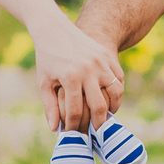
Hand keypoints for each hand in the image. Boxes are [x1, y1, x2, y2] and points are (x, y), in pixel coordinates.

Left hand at [31, 13, 123, 132]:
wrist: (55, 30)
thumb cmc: (47, 59)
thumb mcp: (44, 82)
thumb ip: (50, 107)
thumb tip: (55, 130)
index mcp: (70, 77)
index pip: (76, 111)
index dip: (74, 126)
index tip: (73, 133)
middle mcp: (88, 70)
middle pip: (98, 106)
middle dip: (97, 124)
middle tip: (94, 133)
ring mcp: (101, 62)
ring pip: (115, 93)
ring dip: (112, 109)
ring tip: (106, 118)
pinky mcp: (107, 57)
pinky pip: (119, 79)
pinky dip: (117, 93)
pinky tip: (110, 101)